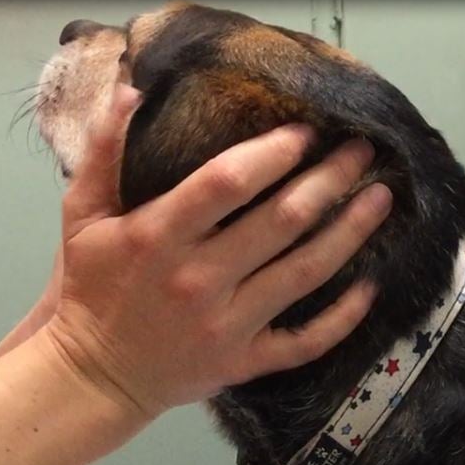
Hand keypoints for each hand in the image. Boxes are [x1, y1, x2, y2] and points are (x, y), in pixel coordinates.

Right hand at [43, 83, 392, 420]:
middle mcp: (199, 279)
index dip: (273, 153)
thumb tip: (132, 90)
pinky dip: (344, 316)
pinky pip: (308, 340)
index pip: (227, 183)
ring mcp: (228, 325)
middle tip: (363, 150)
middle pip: (281, 222)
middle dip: (329, 180)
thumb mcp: (82, 214)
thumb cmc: (92, 287)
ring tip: (381, 198)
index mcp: (158, 236)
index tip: (307, 130)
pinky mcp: (246, 362)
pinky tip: (372, 285)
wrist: (93, 375)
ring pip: (305, 273)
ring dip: (350, 233)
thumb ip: (103, 151)